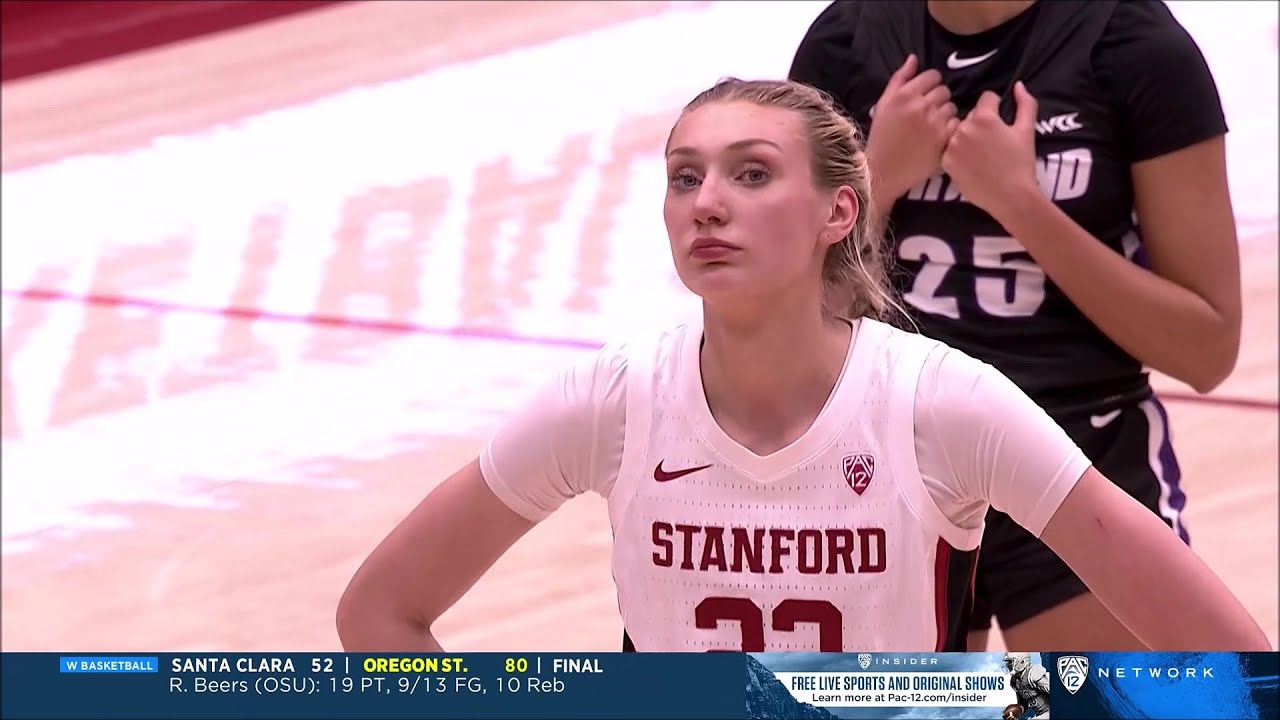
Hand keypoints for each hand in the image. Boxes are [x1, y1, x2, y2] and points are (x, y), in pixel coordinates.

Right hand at [865, 54, 958, 205]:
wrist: (883, 170)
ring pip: (952, 107)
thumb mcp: (883, 104)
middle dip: (938, 99)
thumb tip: (914, 58)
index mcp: (905, 95)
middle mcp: (921, 106)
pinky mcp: (944, 139)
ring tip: (932, 126)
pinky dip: (950, 129)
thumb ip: (899, 79)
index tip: (924, 96)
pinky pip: (956, 124)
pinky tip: (937, 137)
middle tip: (927, 113)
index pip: (932, 76)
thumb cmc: (881, 136)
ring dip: (945, 114)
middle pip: (944, 91)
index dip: (930, 84)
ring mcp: (935, 123)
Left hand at [941, 82, 1039, 219]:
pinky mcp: (945, 162)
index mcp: (983, 117)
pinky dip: (958, 153)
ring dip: (967, 137)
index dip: (996, 108)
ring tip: (981, 154)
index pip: (986, 99)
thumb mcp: (1027, 130)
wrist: (1010, 196)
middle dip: (980, 124)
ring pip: (958, 131)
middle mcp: (963, 128)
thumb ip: (1025, 104)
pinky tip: (971, 163)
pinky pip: (950, 149)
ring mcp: (951, 146)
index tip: (1000, 124)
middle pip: (970, 116)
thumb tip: (1018, 85)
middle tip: (992, 143)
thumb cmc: (1021, 163)